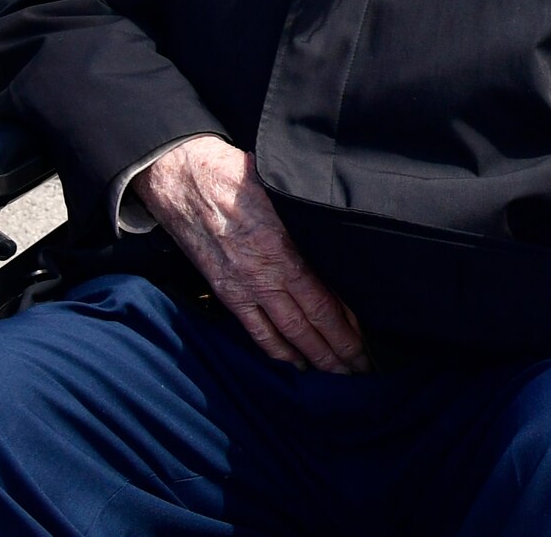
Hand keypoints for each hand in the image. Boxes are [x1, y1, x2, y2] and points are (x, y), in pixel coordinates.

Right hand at [133, 136, 369, 373]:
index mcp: (280, 251)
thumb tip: (345, 233)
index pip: (322, 302)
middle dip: (338, 353)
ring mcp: (242, 287)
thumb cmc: (236, 174)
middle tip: (364, 373)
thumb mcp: (283, 189)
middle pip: (308, 326)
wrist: (181, 176)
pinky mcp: (225, 290)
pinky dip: (276, 351)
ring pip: (284, 334)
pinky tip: (295, 364)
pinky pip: (253, 329)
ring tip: (338, 376)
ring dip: (313, 359)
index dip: (347, 328)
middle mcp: (262, 276)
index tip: (368, 344)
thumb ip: (310, 218)